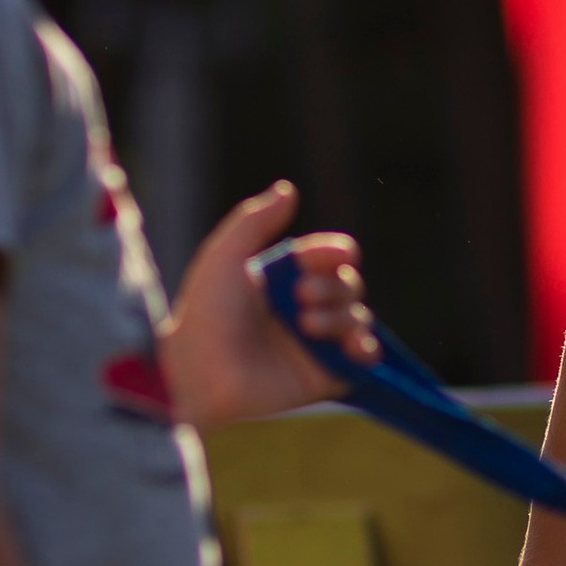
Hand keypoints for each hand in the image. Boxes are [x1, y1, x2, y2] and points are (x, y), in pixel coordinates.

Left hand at [159, 180, 376, 428]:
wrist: (198, 371)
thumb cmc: (205, 313)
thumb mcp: (224, 256)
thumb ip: (255, 220)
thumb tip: (289, 190)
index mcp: (283, 280)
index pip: (328, 258)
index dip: (332, 252)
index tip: (316, 256)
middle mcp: (302, 309)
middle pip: (348, 284)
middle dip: (333, 285)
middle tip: (299, 294)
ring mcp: (315, 344)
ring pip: (357, 317)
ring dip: (341, 314)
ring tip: (306, 324)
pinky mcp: (324, 375)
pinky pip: (364, 359)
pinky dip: (367, 347)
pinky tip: (354, 345)